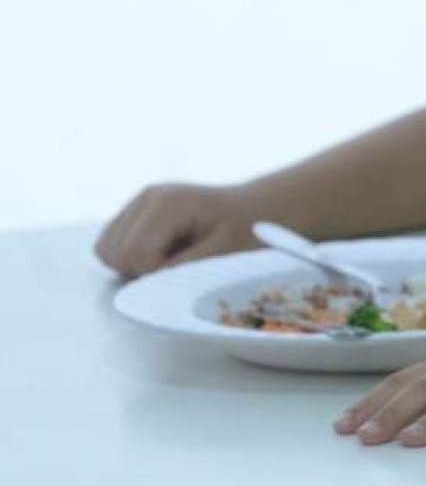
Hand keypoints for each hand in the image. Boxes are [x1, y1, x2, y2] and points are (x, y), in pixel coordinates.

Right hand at [94, 183, 261, 277]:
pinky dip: (134, 260)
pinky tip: (167, 253)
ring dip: (136, 266)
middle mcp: (146, 198)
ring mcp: (137, 204)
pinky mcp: (134, 215)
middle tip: (185, 264)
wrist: (258, 209)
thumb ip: (184, 269)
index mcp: (167, 202)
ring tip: (177, 257)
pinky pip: (112, 248)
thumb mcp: (226, 252)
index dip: (154, 274)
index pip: (133, 252)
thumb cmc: (250, 229)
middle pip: (113, 253)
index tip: (187, 271)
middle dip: (144, 271)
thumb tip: (148, 287)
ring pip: (107, 252)